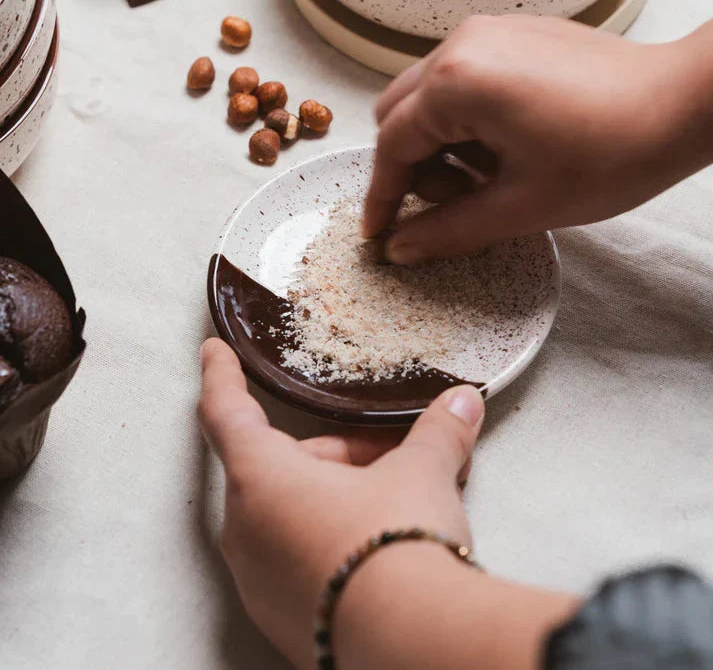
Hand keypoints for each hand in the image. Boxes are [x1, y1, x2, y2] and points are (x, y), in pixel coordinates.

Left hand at [198, 338, 484, 669]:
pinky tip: (381, 549)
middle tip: (392, 453)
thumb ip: (437, 433)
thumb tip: (461, 403)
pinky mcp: (281, 621)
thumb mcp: (421, 475)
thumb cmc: (396, 547)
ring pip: (290, 513)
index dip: (221, 375)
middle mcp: (246, 530)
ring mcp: (258, 582)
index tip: (214, 353)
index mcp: (261, 479)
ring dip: (336, 497)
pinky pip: (297, 560)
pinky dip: (330, 542)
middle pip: (280, 466)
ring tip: (397, 502)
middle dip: (337, 453)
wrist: (413, 645)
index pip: (225, 411)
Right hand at [364, 15, 712, 263]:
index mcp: (457, 82)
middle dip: (414, 166)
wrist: (685, 103)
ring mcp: (489, 33)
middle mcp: (462, 45)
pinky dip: (467, 119)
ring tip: (491, 177)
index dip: (383, 196)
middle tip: (453, 203)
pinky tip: (508, 147)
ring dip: (442, 143)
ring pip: (430, 96)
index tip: (377, 233)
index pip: (393, 145)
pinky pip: (463, 78)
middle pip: (400, 114)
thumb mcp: (522, 205)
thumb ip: (449, 229)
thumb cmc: (613, 152)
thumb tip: (400, 249)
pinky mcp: (514, 34)